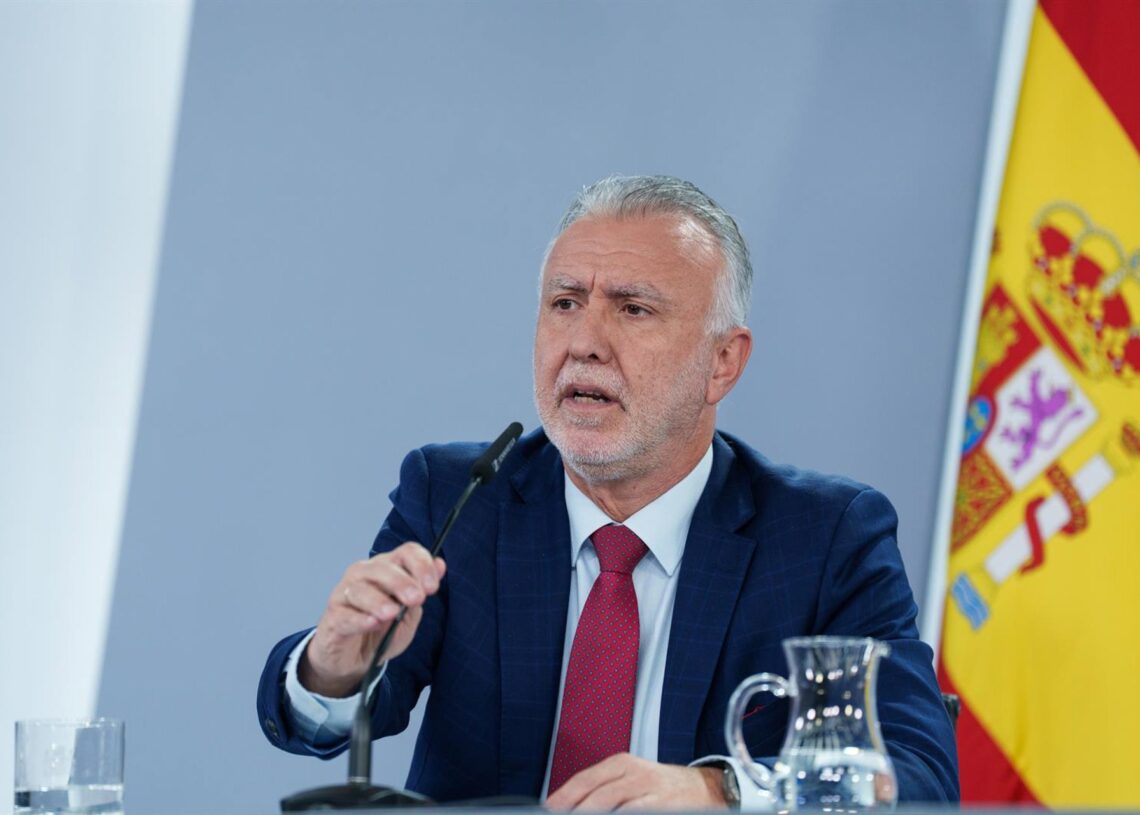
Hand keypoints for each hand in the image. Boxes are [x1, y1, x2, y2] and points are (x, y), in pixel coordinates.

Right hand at [299, 542, 445, 696]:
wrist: (353, 660)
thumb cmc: (381, 631)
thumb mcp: (409, 613)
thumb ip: (421, 590)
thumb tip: (440, 565)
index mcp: (386, 569)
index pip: (405, 552)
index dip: (421, 565)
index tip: (432, 587)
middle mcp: (363, 575)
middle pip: (381, 568)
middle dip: (401, 582)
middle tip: (416, 599)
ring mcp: (344, 595)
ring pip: (359, 589)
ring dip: (378, 600)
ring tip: (392, 613)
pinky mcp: (332, 619)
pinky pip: (345, 615)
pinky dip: (359, 619)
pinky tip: (372, 623)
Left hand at [545, 753, 725, 810]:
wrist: (705, 789)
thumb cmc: (661, 787)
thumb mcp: (631, 778)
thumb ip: (603, 789)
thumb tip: (570, 805)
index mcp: (621, 763)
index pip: (584, 780)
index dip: (563, 797)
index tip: (550, 808)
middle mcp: (634, 773)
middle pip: (595, 796)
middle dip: (576, 811)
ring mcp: (649, 789)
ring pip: (612, 805)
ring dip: (593, 814)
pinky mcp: (663, 806)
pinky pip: (635, 814)